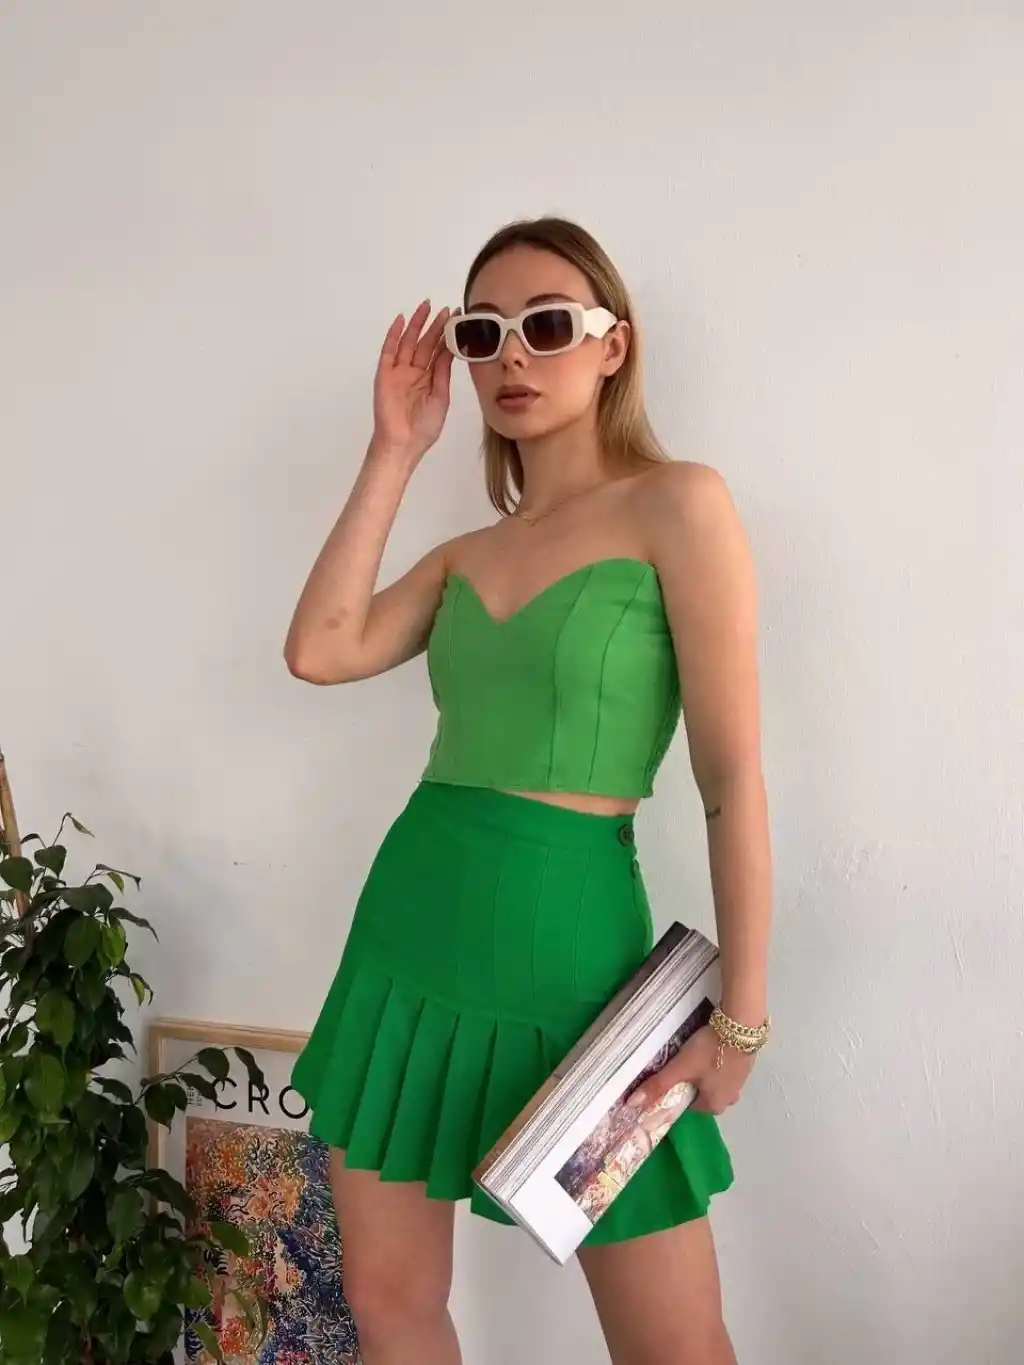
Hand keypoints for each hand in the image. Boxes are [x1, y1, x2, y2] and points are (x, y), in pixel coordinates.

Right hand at [371, 301, 453, 461]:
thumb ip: (442, 373)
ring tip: (425, 307)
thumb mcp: (440, 398)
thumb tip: (448, 350)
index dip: (447, 337)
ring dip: (416, 325)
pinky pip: (388, 351)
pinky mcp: (385, 375)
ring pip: (408, 343)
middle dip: (435, 326)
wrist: (403, 444)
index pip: (439, 353)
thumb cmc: (424, 428)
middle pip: (425, 344)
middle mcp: (414, 373)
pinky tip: (401, 320)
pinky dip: (393, 335)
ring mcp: (398, 372)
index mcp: (429, 380)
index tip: (457, 319)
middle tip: (444, 309)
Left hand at [627, 1024, 755, 1117]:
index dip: (679, 1093)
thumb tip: (632, 1104)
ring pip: (716, 1082)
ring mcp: (740, 1082)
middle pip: (705, 1095)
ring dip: (706, 1073)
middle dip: (694, 1083)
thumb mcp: (680, 1067)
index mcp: (715, 1104)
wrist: (740, 1027)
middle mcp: (730, 1098)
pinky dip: (718, 1063)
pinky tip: (712, 1049)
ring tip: (697, 1055)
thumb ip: (658, 1085)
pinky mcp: (746, 1065)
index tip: (673, 1077)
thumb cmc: (709, 1052)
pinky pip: (726, 1070)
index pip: (691, 1107)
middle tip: (684, 1064)